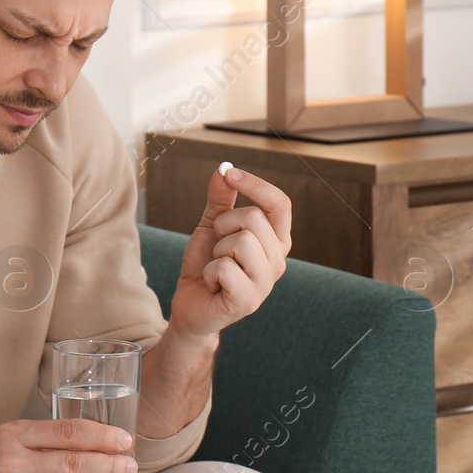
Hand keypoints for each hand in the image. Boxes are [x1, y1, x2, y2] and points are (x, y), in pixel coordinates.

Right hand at [0, 418, 137, 472]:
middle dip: (108, 464)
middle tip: (129, 467)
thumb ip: (43, 441)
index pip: (68, 430)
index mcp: (13, 435)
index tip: (124, 441)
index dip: (102, 435)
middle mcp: (8, 461)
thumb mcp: (6, 443)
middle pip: (72, 461)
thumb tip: (96, 441)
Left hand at [169, 163, 290, 341]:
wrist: (191, 303)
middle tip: (217, 245)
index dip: (257, 184)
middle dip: (224, 224)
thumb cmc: (206, 264)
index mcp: (276, 241)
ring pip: (241, 242)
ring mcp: (265, 283)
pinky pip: (224, 267)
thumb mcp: (211, 225)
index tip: (231, 174)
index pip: (281, 204)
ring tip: (216, 265)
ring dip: (217, 250)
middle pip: (254, 218)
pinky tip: (212, 284)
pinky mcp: (248, 301)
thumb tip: (223, 168)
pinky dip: (208, 271)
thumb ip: (220, 198)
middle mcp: (278, 261)